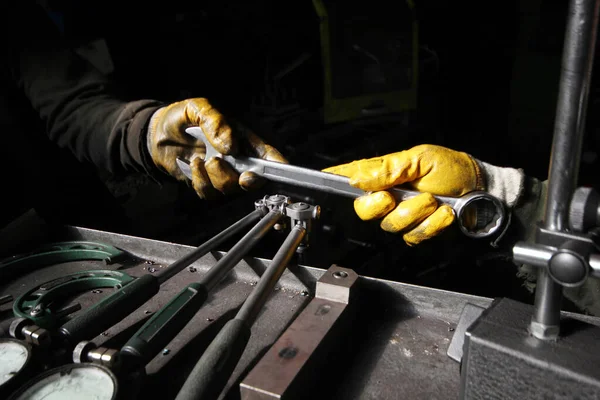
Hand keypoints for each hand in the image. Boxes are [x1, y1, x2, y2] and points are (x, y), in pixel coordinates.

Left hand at [148, 98, 286, 198]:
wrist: (157, 134)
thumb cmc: (182, 118)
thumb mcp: (198, 108)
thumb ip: (216, 122)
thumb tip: (231, 146)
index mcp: (245, 140)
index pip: (269, 156)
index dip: (277, 166)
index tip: (275, 170)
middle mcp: (238, 161)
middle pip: (255, 180)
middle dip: (250, 180)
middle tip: (243, 175)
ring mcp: (224, 175)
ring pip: (230, 188)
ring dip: (218, 175)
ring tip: (205, 158)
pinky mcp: (208, 186)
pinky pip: (210, 193)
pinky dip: (200, 179)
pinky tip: (194, 164)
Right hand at [323, 145, 483, 244]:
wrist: (482, 193)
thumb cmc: (453, 170)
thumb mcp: (420, 159)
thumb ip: (388, 168)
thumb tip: (357, 178)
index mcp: (384, 174)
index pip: (351, 176)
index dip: (335, 178)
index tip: (324, 177)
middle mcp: (388, 196)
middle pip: (363, 210)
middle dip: (382, 205)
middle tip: (396, 196)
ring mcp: (402, 216)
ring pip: (391, 225)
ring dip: (417, 212)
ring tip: (434, 200)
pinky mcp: (417, 233)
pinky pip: (413, 237)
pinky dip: (432, 224)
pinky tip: (444, 213)